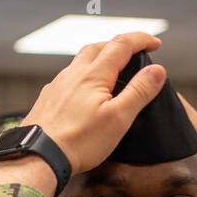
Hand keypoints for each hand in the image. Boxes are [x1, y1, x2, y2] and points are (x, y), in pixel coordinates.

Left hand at [20, 33, 166, 174]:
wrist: (39, 156)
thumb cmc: (79, 142)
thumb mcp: (119, 118)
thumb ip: (139, 92)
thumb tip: (157, 70)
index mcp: (94, 75)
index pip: (121, 45)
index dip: (141, 40)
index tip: (155, 42)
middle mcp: (73, 74)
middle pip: (98, 47)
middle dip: (119, 44)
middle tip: (134, 52)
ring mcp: (58, 85)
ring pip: (80, 61)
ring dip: (99, 57)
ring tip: (112, 69)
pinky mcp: (48, 99)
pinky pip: (68, 77)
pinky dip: (83, 75)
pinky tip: (84, 90)